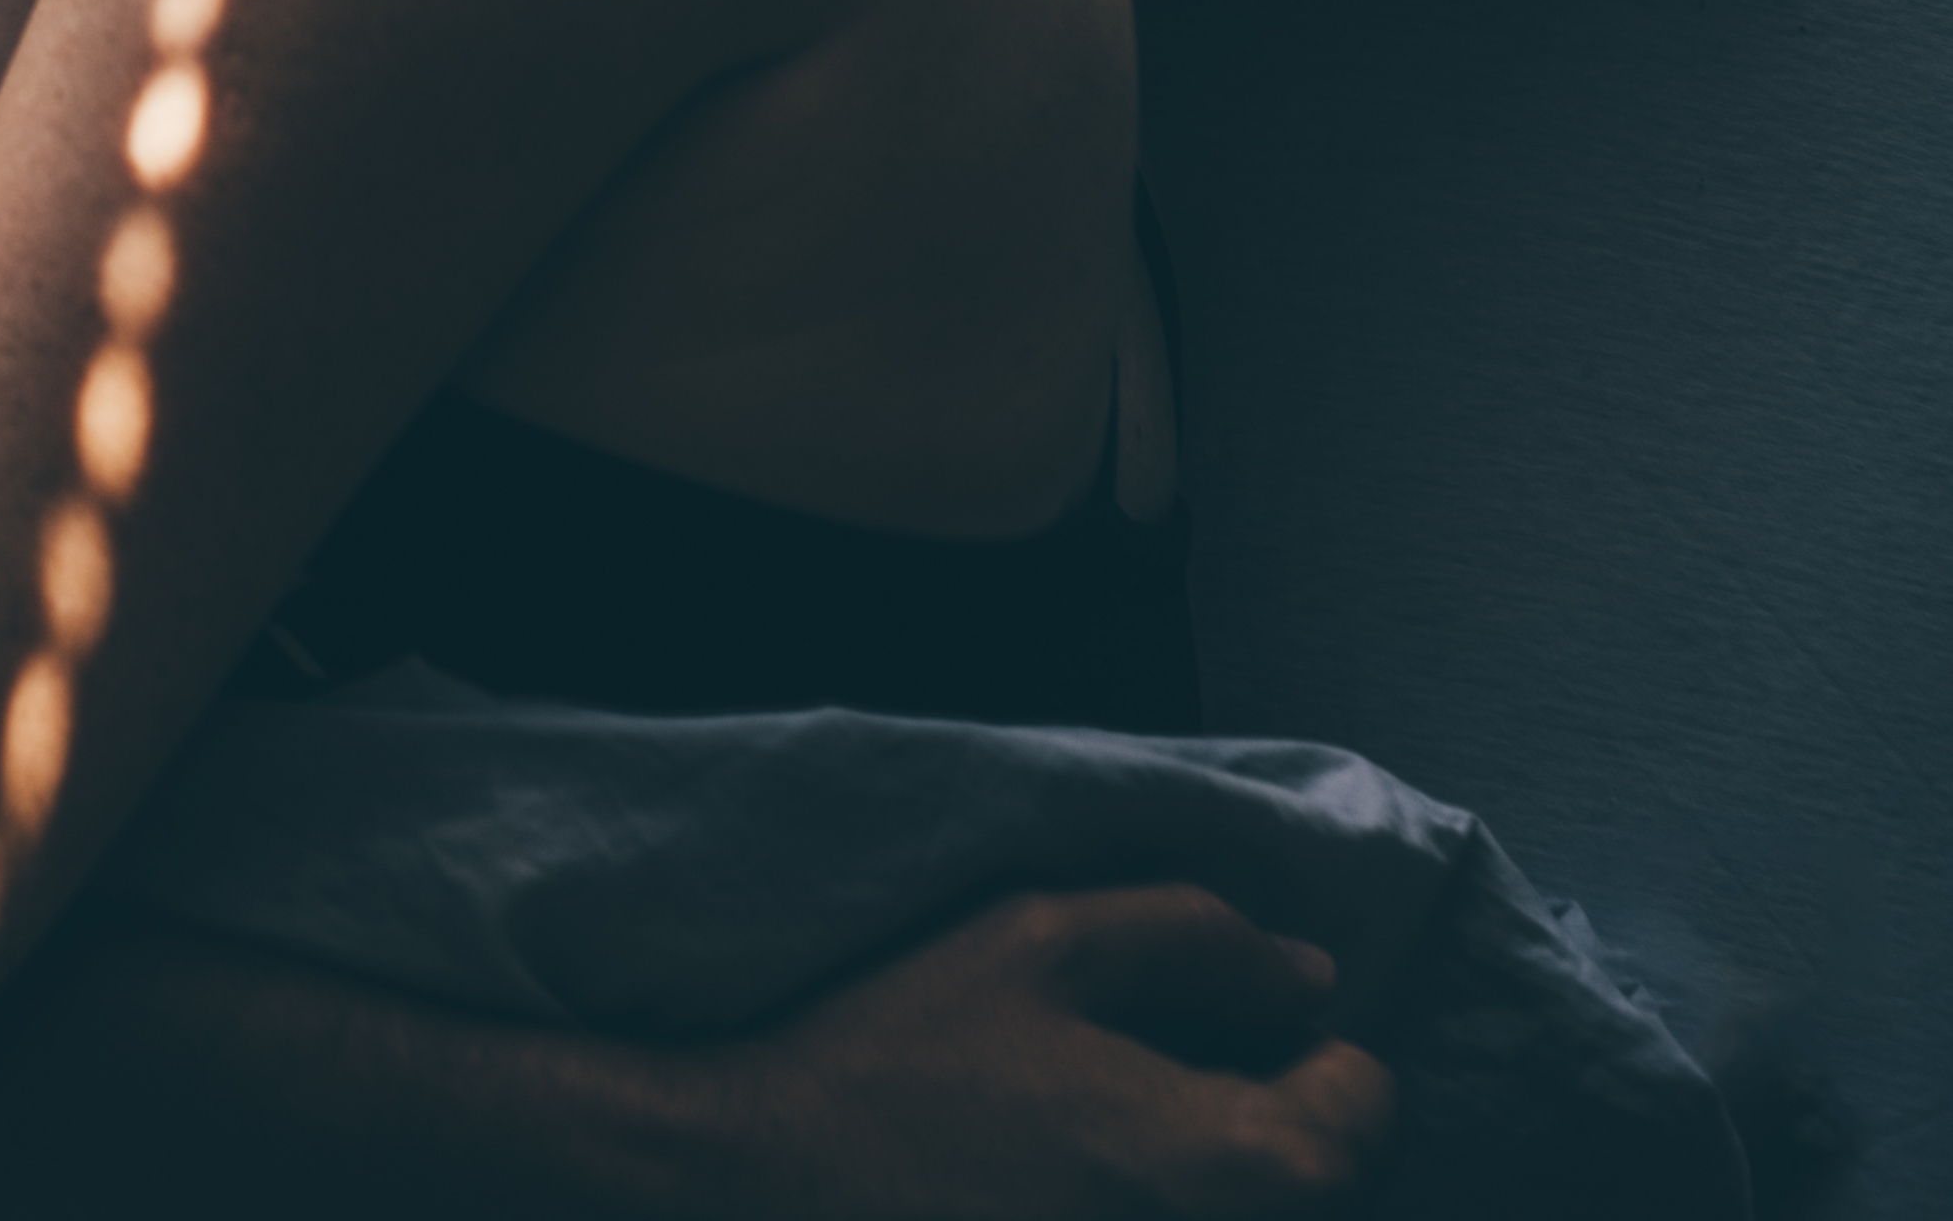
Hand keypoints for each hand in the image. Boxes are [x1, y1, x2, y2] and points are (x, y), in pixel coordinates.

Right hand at [681, 886, 1394, 1218]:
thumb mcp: (1039, 941)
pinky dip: (1141, 1197)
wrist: (767, 1173)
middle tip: (1160, 1073)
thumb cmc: (901, 1054)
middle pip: (1316, 1179)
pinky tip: (1059, 1176)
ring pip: (1246, 1207)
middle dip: (1269, 1115)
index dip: (1312, 1048)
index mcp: (1239, 1162)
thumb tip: (1307, 975)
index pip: (1362, 1108)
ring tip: (1102, 1128)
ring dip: (1207, 1165)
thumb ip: (1196, 936)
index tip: (1237, 1026)